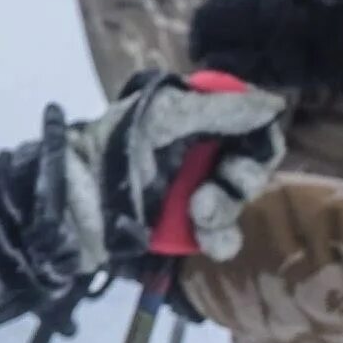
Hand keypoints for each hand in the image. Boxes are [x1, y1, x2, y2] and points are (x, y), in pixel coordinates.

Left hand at [63, 70, 285, 269]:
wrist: (67, 205)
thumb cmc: (108, 149)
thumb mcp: (162, 116)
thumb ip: (219, 109)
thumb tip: (274, 103)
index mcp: (190, 120)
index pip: (248, 124)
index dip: (259, 134)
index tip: (257, 142)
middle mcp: (195, 156)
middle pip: (251, 166)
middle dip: (244, 175)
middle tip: (226, 178)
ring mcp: (188, 195)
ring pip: (238, 204)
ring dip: (227, 208)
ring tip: (200, 211)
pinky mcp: (179, 232)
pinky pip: (221, 238)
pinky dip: (220, 239)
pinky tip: (205, 238)